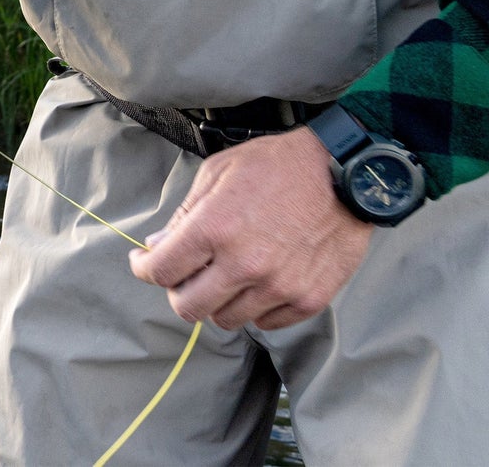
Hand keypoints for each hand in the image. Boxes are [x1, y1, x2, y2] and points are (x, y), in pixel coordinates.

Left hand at [127, 126, 371, 330]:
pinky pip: (265, 323)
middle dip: (179, 291)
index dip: (145, 269)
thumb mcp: (221, 171)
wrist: (343, 171)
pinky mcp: (306, 300)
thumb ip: (185, 213)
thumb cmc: (278, 164)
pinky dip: (255, 307)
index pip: (161, 271)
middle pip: (188, 308)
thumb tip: (157, 248)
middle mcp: (244, 264)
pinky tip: (260, 280)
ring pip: (225, 320)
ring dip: (218, 301)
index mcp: (216, 227)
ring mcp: (277, 287)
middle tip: (186, 274)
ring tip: (229, 273)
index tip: (145, 264)